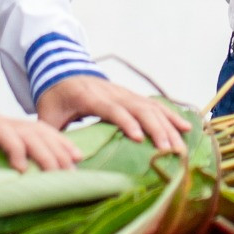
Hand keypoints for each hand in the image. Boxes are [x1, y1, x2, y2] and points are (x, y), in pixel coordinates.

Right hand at [0, 107, 81, 170]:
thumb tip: (14, 186)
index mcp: (7, 129)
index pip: (41, 132)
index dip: (61, 143)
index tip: (78, 158)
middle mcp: (5, 124)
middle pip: (41, 132)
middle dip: (60, 150)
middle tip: (74, 170)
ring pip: (29, 134)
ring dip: (46, 153)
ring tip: (58, 172)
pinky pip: (4, 136)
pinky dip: (16, 151)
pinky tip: (22, 168)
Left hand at [36, 75, 190, 153]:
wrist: (62, 70)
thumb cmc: (55, 97)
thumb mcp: (47, 114)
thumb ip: (50, 135)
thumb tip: (56, 162)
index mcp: (90, 97)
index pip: (112, 109)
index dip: (126, 122)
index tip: (138, 138)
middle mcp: (113, 93)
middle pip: (139, 108)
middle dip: (156, 129)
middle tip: (168, 150)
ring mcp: (125, 93)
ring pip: (151, 107)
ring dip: (168, 126)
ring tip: (180, 146)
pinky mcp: (132, 96)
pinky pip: (155, 105)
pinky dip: (171, 115)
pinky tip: (186, 127)